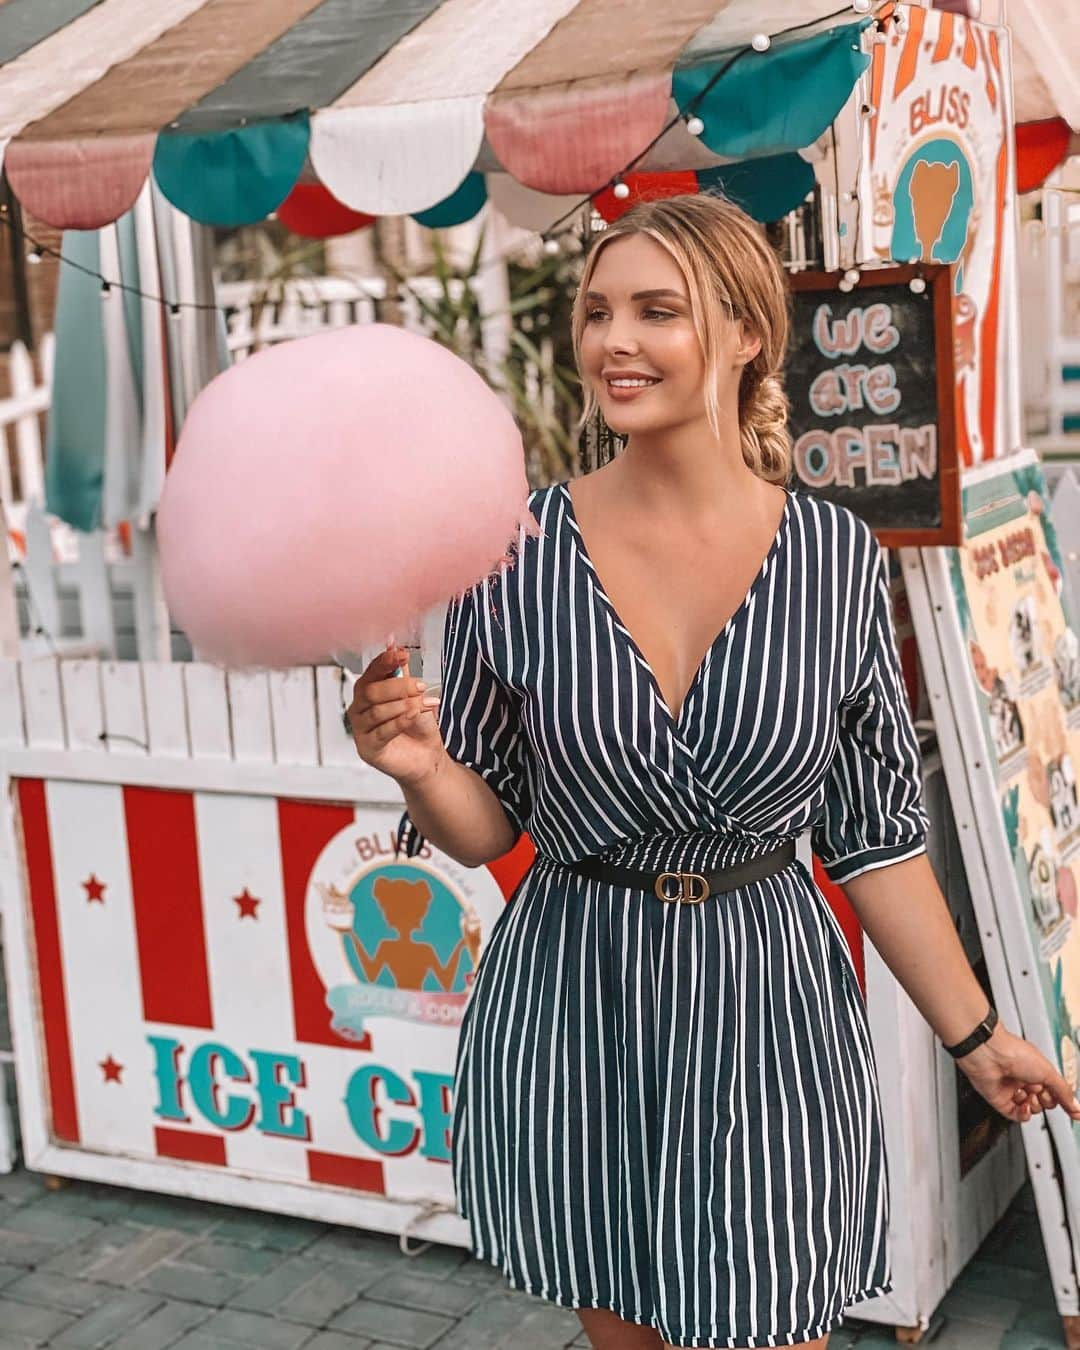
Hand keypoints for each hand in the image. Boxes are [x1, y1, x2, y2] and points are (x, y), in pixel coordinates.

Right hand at [346, 644, 445, 786]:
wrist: (427, 757)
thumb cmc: (417, 726)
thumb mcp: (414, 695)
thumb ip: (403, 674)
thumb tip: (395, 645)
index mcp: (368, 691)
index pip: (371, 672)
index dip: (385, 662)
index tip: (402, 655)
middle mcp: (360, 709)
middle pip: (371, 691)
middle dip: (398, 687)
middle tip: (420, 686)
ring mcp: (361, 729)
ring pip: (377, 711)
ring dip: (403, 706)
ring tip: (423, 705)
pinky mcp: (368, 749)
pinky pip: (382, 732)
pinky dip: (399, 722)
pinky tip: (413, 715)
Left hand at [956, 1024, 1079, 1123]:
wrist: (988, 1053)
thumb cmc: (1013, 1052)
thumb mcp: (1048, 1072)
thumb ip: (1064, 1092)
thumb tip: (1077, 1108)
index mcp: (1035, 1068)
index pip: (1053, 1090)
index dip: (1060, 1098)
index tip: (1072, 1109)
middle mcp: (1023, 1078)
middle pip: (1043, 1101)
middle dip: (1046, 1101)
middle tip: (1043, 1093)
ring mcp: (1011, 1089)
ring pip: (1030, 1109)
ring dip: (1033, 1106)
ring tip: (1030, 1096)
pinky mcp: (999, 1099)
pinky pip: (1016, 1115)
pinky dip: (1022, 1114)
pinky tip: (1024, 1106)